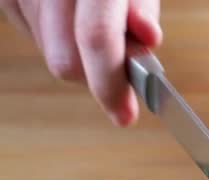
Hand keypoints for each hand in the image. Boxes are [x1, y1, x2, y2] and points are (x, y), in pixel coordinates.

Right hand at [0, 0, 161, 124]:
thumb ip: (141, 4)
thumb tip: (147, 40)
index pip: (96, 38)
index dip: (111, 83)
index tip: (125, 114)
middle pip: (66, 61)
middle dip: (95, 74)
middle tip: (116, 64)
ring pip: (51, 56)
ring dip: (77, 53)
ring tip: (89, 20)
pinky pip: (35, 38)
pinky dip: (57, 37)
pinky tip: (67, 14)